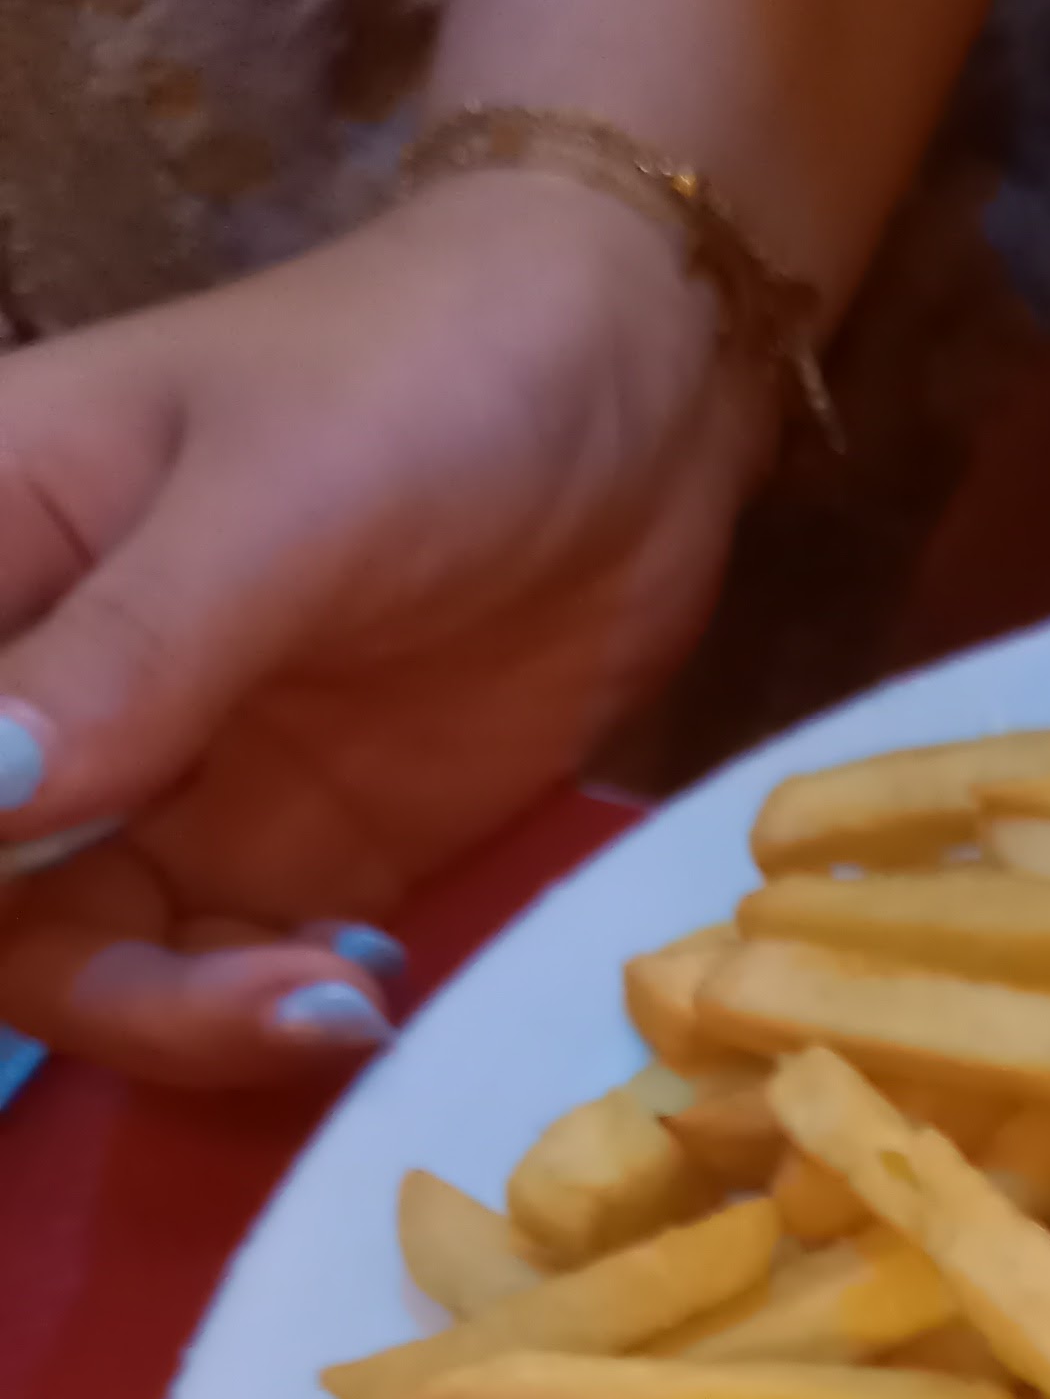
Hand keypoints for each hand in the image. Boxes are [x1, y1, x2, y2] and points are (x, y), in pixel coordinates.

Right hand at [0, 169, 771, 1089]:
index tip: (48, 890)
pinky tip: (369, 990)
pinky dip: (280, 1018)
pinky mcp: (293, 852)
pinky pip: (234, 981)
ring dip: (190, 1021)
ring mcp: (165, 782)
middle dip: (90, 982)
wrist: (640, 395)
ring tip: (337, 1003)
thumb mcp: (276, 500)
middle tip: (248, 999)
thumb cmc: (428, 377)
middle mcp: (44, 689)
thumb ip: (132, 654)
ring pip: (96, 964)